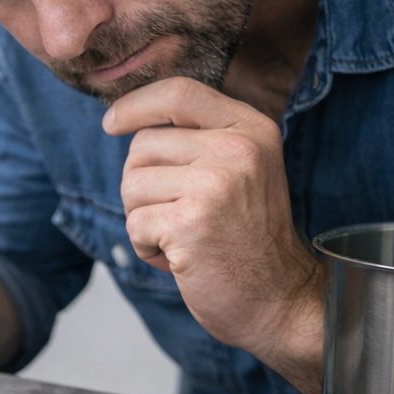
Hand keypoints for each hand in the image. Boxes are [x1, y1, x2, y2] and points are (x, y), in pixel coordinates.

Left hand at [102, 77, 322, 393]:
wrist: (282, 301)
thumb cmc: (248, 240)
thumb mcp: (240, 172)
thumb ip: (200, 141)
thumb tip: (130, 120)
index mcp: (251, 129)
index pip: (178, 93)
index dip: (135, 105)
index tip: (111, 123)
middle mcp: (237, 150)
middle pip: (142, 146)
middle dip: (141, 185)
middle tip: (175, 216)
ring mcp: (216, 185)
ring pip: (131, 185)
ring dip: (142, 219)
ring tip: (181, 238)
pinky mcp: (191, 223)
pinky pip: (134, 224)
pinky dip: (146, 247)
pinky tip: (180, 258)